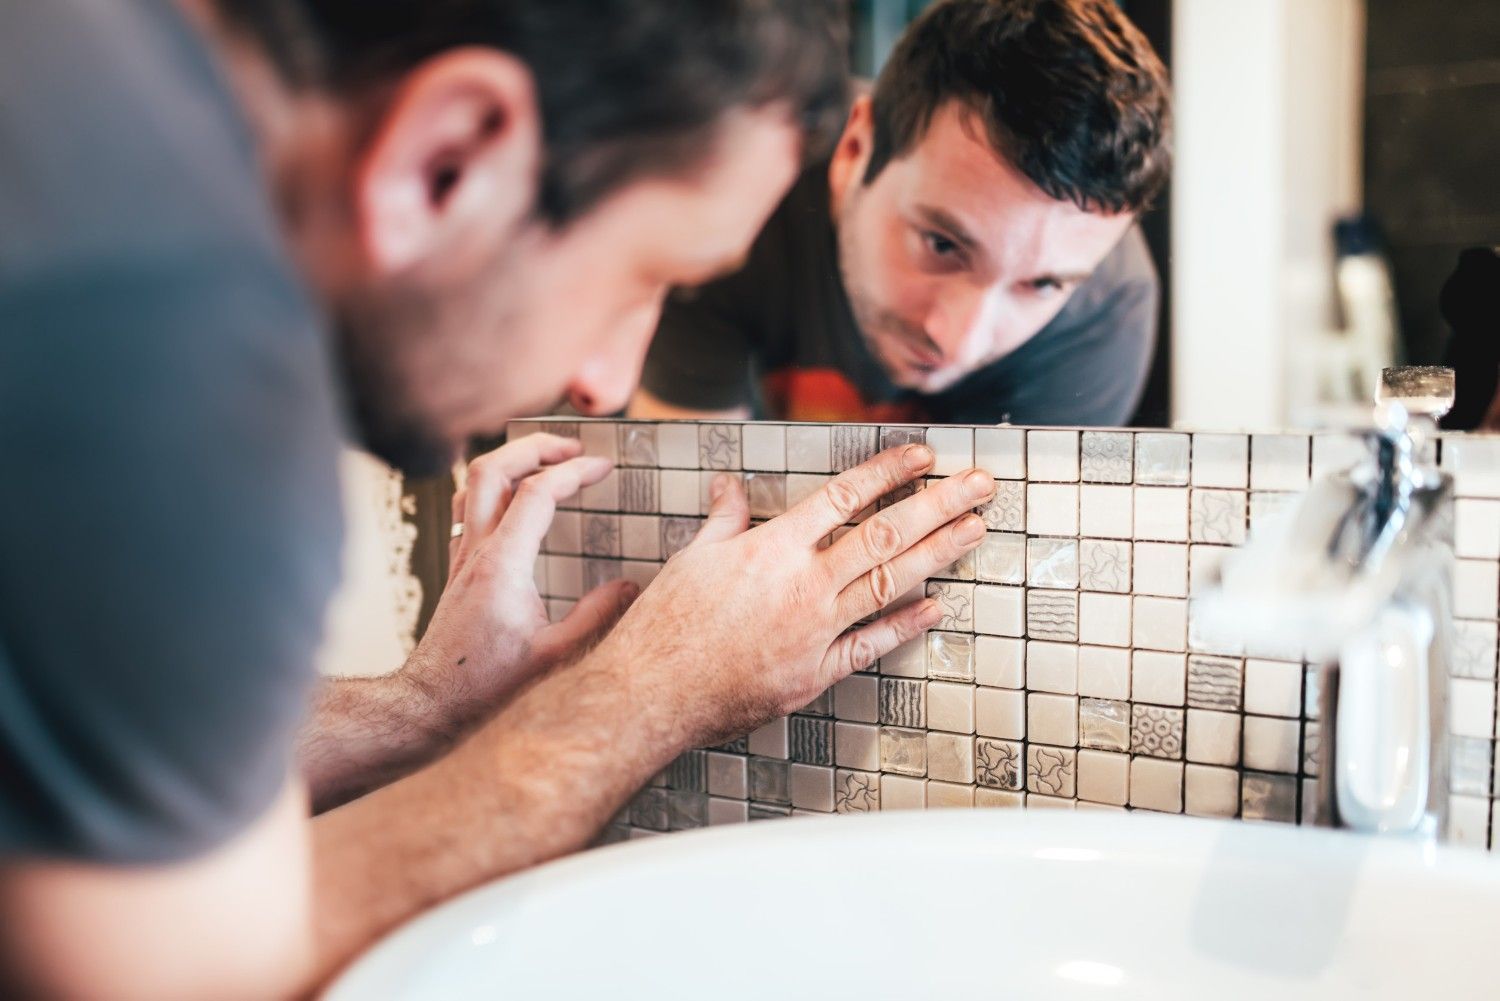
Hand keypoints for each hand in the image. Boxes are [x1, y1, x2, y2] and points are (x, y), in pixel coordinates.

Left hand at [402, 433, 639, 735]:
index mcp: (503, 565)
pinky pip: (468, 505)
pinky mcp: (458, 566)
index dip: (574, 471)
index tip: (603, 466)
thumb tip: (630, 587)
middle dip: (536, 446)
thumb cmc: (487, 685)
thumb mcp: (555, 655)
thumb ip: (596, 616)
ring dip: (510, 459)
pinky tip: (513, 494)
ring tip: (547, 458)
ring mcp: (462, 555)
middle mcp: (476, 551)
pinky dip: (492, 485)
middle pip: (494, 467)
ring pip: (475, 481)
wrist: (434, 702)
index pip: (538, 493)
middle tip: (573, 446)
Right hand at [593, 443, 992, 748]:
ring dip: (939, 554)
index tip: (924, 456)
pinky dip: (907, 625)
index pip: (844, 496)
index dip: (889, 472)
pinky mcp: (816, 673)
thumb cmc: (666, 626)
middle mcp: (804, 585)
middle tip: (980, 485)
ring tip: (975, 530)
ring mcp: (816, 631)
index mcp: (773, 548)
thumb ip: (725, 520)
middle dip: (940, 504)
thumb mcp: (693, 558)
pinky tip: (938, 606)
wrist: (652, 694)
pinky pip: (872, 645)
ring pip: (891, 583)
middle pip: (886, 534)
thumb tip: (729, 487)